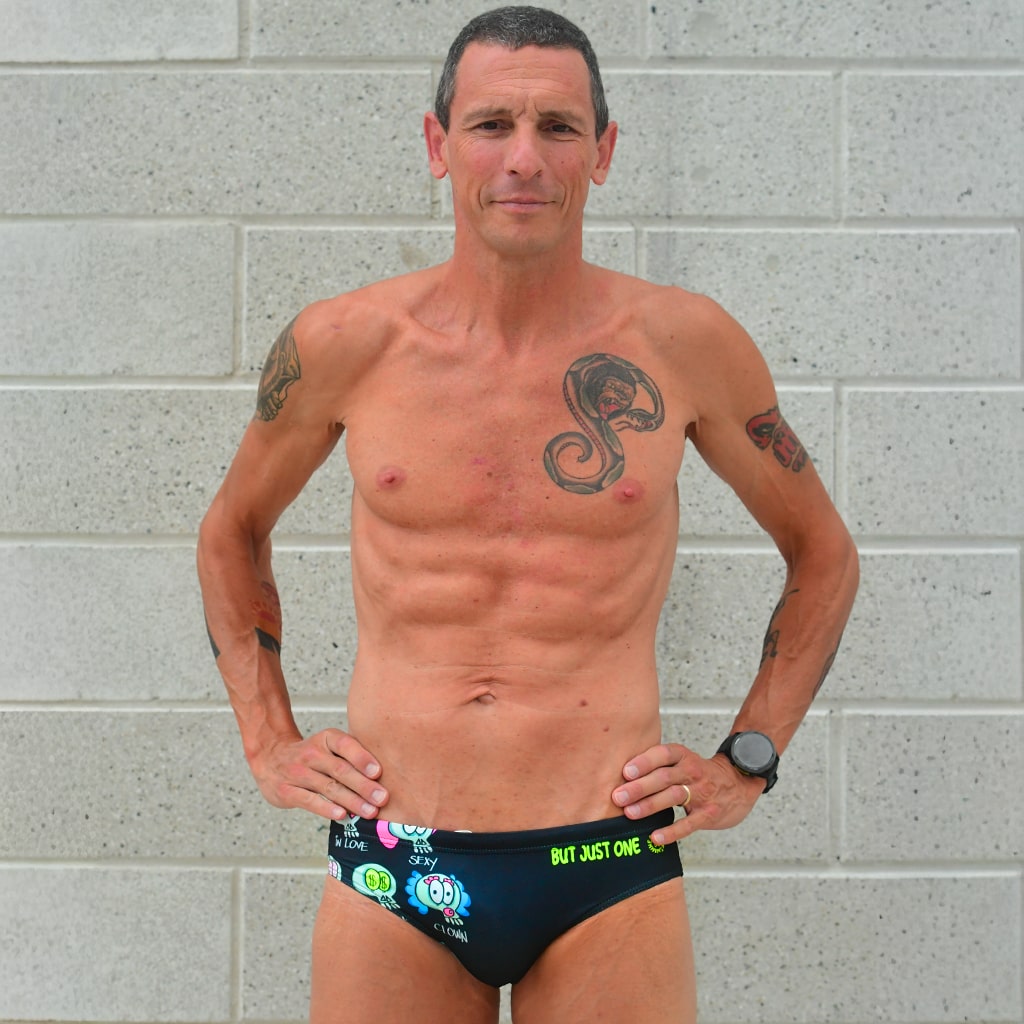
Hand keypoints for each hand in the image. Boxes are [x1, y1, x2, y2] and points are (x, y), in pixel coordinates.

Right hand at [249, 728, 387, 821]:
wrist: (271, 757)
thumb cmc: (312, 755)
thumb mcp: (329, 746)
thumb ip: (352, 756)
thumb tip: (385, 776)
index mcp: (326, 738)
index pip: (345, 745)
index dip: (362, 758)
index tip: (379, 772)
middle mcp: (311, 753)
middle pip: (340, 770)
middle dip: (363, 785)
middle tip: (382, 798)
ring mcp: (297, 772)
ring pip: (328, 787)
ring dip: (351, 801)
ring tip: (370, 811)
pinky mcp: (287, 791)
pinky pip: (309, 800)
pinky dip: (326, 808)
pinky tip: (342, 815)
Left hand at [612, 743, 764, 844]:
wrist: (737, 783)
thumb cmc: (697, 773)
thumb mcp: (681, 761)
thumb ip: (656, 766)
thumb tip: (618, 775)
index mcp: (682, 756)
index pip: (663, 754)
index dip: (644, 762)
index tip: (626, 772)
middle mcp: (692, 771)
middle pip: (664, 777)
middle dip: (639, 787)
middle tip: (617, 797)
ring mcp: (702, 792)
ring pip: (674, 797)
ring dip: (650, 805)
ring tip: (630, 814)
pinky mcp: (709, 813)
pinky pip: (689, 824)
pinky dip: (672, 831)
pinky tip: (655, 837)